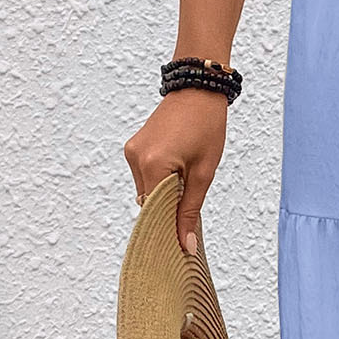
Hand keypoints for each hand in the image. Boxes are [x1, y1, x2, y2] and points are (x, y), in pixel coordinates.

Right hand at [123, 88, 228, 252]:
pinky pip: (144, 176)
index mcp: (153, 165)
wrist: (198, 90)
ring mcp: (132, 152)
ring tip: (187, 186)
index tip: (177, 248)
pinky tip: (177, 175)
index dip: (166, 230)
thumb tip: (185, 245)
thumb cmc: (206, 128)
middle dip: (166, 213)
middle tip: (187, 221)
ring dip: (164, 196)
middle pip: (148, 203)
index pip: (154, 212)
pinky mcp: (133, 148)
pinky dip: (159, 183)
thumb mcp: (204, 173)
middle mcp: (136, 159)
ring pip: (146, 191)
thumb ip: (191, 211)